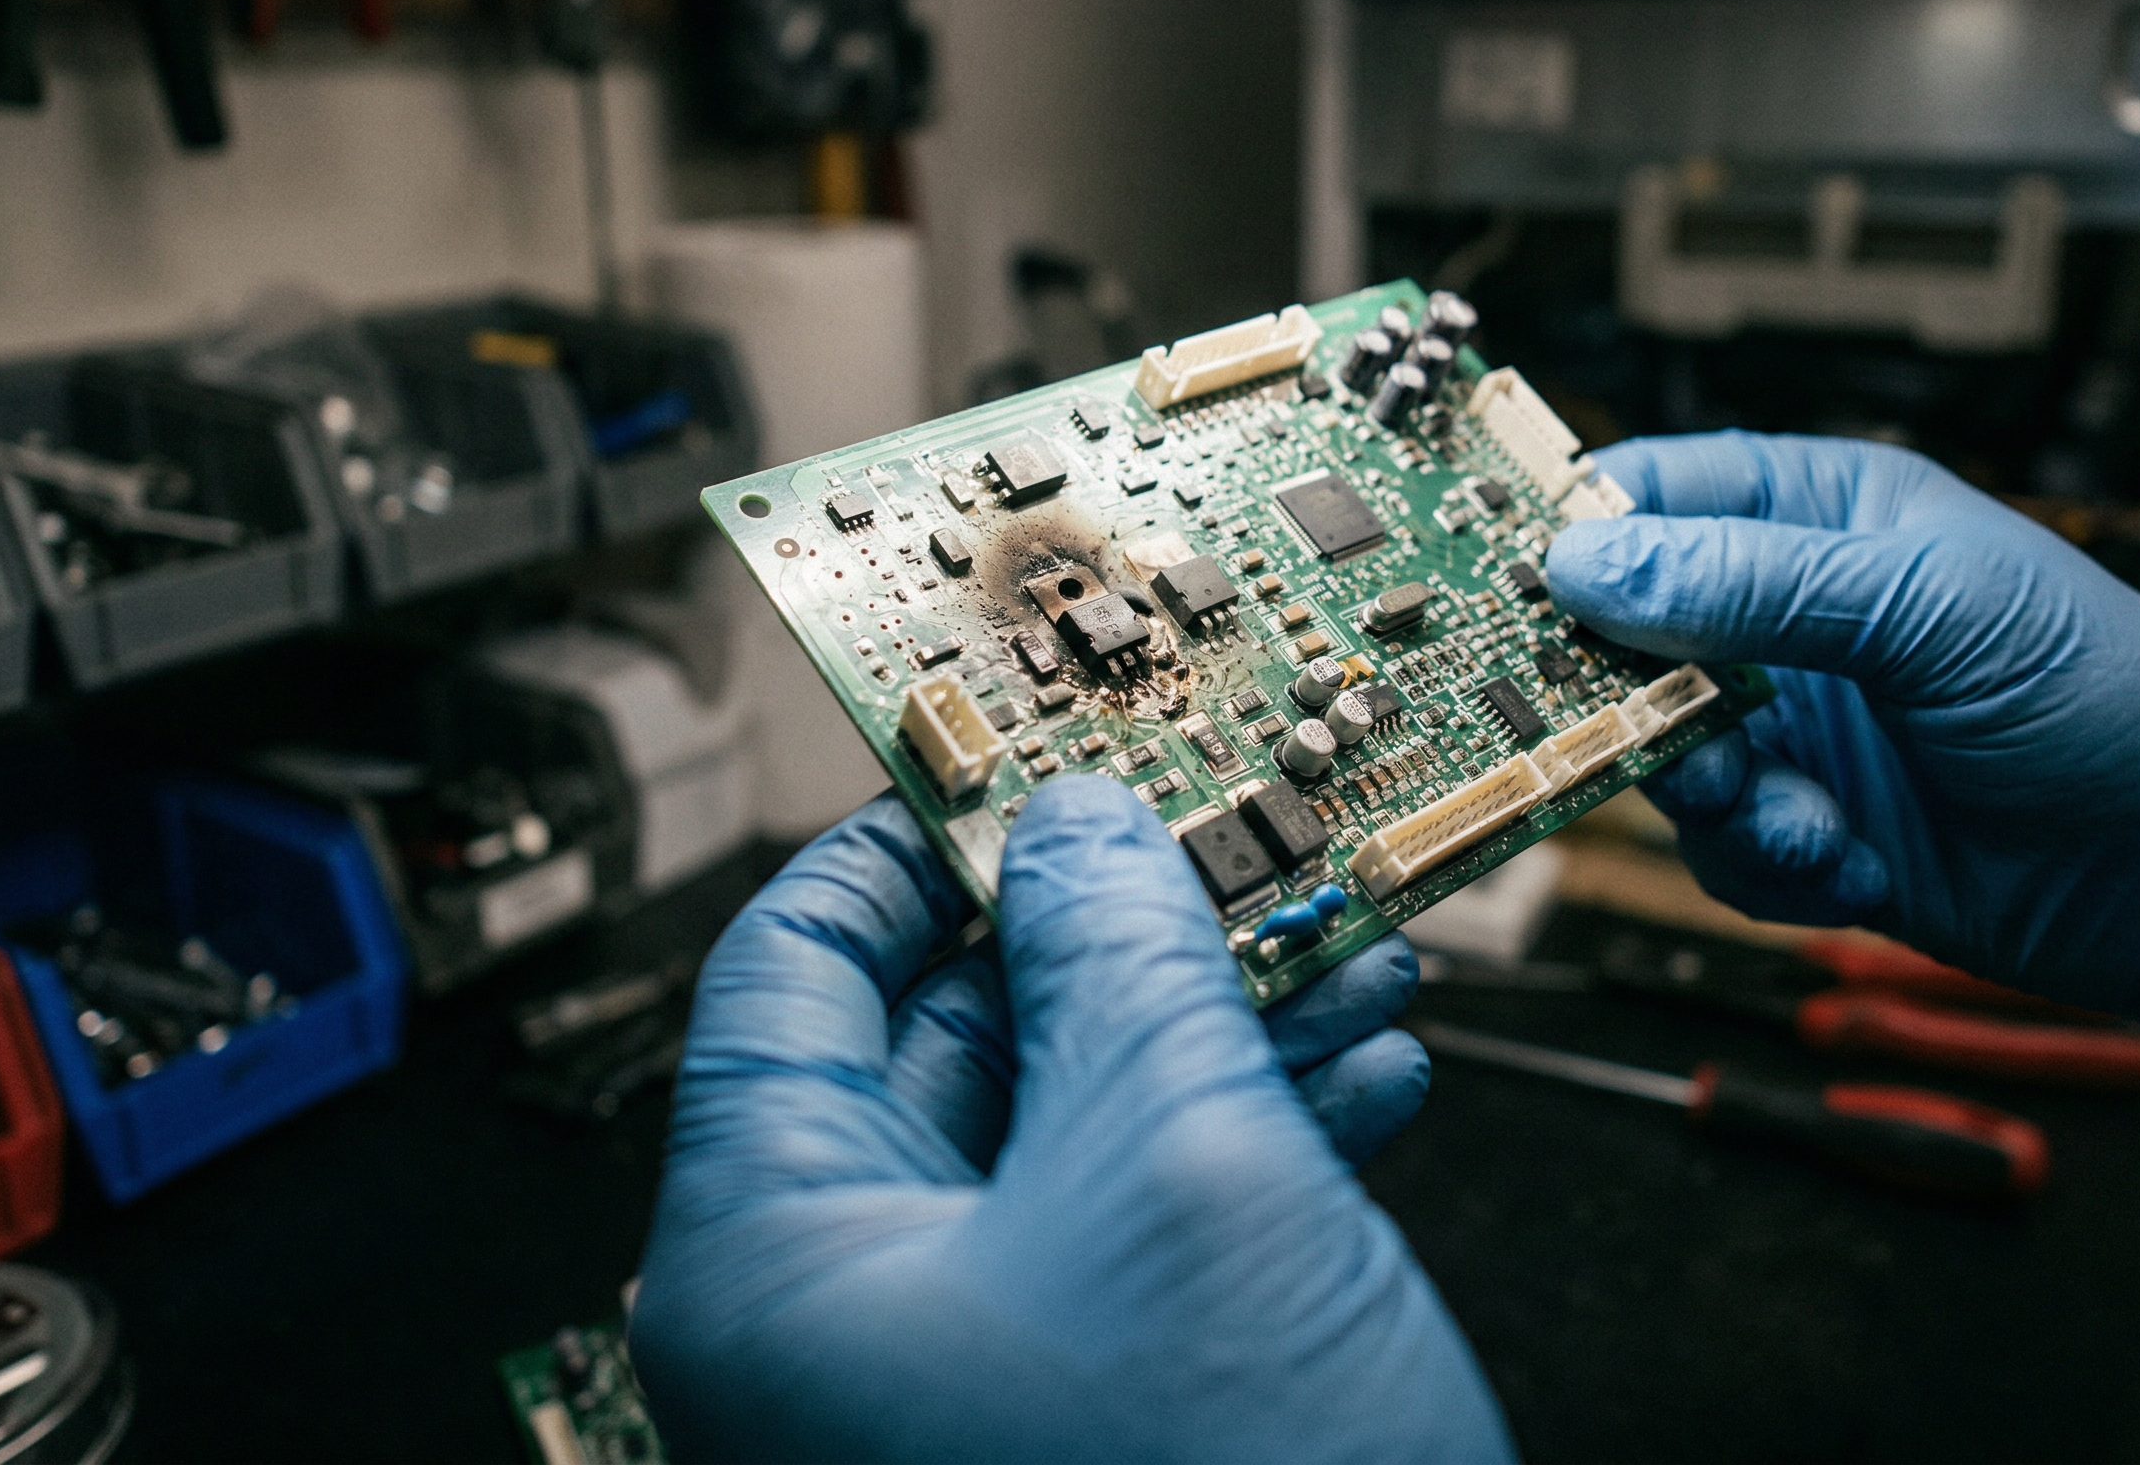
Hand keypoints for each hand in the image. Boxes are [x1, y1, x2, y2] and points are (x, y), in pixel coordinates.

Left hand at [630, 781, 1505, 1463]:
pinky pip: (1143, 1224)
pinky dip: (1247, 1131)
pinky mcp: (1085, 1414)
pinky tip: (1360, 1065)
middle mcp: (846, 1318)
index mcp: (780, 1258)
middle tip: (1219, 821)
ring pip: (1075, 1124)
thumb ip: (1122, 959)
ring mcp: (967, 1376)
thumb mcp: (1182, 1167)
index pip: (791, 969)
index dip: (908, 835)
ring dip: (1210, 1016)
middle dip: (1111, 921)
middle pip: (953, 1034)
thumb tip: (1079, 827)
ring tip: (1334, 927)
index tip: (1015, 742)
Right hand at [1543, 431, 2139, 1051]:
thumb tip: (1593, 562)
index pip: (1651, 496)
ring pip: (1655, 754)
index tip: (1509, 580)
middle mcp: (1787, 618)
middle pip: (1625, 636)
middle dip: (1631, 696)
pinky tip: (1842, 861)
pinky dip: (1767, 862)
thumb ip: (1754, 582)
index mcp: (1818, 516)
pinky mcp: (1803, 824)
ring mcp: (1791, 724)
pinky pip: (1715, 848)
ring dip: (1711, 796)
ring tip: (1787, 814)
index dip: (1574, 535)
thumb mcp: (1930, 610)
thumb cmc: (2105, 694)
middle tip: (1658, 731)